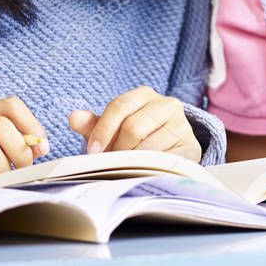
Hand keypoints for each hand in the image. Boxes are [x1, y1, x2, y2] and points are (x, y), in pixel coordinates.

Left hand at [69, 85, 200, 161]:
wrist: (169, 148)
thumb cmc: (134, 136)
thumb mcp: (112, 128)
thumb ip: (93, 123)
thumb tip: (73, 117)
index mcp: (144, 94)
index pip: (119, 106)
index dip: (102, 130)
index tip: (91, 151)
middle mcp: (167, 104)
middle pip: (132, 128)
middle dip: (117, 150)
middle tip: (112, 163)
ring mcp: (181, 125)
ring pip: (148, 147)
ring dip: (132, 162)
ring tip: (127, 168)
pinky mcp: (191, 146)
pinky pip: (165, 160)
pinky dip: (150, 169)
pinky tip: (145, 171)